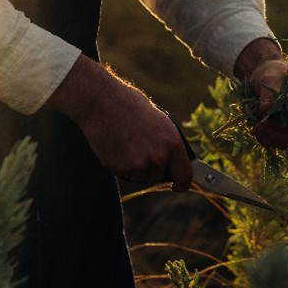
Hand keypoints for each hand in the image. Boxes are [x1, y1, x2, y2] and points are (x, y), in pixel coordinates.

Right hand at [48, 56, 192, 191]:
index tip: (176, 186)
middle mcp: (158, 157)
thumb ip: (168, 143)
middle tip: (139, 148)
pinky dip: (119, 164)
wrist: (103, 102)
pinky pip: (123, 173)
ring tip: (126, 143)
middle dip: (150, 169)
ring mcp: (139, 165)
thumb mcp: (160, 121)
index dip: (181, 184)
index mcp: (173, 143)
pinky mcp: (120, 168)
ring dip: (134, 167)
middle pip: (158, 177)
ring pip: (140, 177)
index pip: (185, 176)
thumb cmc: (131, 106)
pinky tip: (116, 145)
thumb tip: (173, 162)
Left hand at [237, 49, 287, 147]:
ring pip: (284, 142)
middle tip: (258, 127)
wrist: (262, 73)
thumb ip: (270, 92)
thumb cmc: (272, 72)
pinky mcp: (277, 129)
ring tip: (255, 128)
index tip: (271, 122)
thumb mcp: (271, 78)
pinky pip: (273, 141)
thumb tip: (265, 108)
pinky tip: (254, 130)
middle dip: (276, 136)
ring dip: (269, 139)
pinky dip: (264, 139)